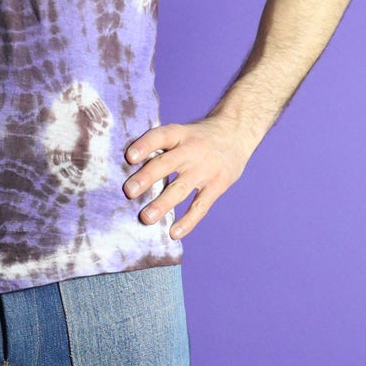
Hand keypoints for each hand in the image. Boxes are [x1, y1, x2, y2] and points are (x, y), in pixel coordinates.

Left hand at [123, 115, 254, 241]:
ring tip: (146, 218)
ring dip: (163, 204)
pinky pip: (200, 206)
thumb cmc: (199, 137)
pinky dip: (188, 221)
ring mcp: (205, 169)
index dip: (145, 145)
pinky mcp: (217, 185)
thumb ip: (161, 147)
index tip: (129, 157)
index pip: (160, 136)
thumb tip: (129, 170)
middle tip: (129, 192)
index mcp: (180, 134)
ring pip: (181, 188)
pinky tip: (174, 233)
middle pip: (167, 164)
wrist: (237, 133)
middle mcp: (192, 150)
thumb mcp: (182, 132)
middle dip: (147, 178)